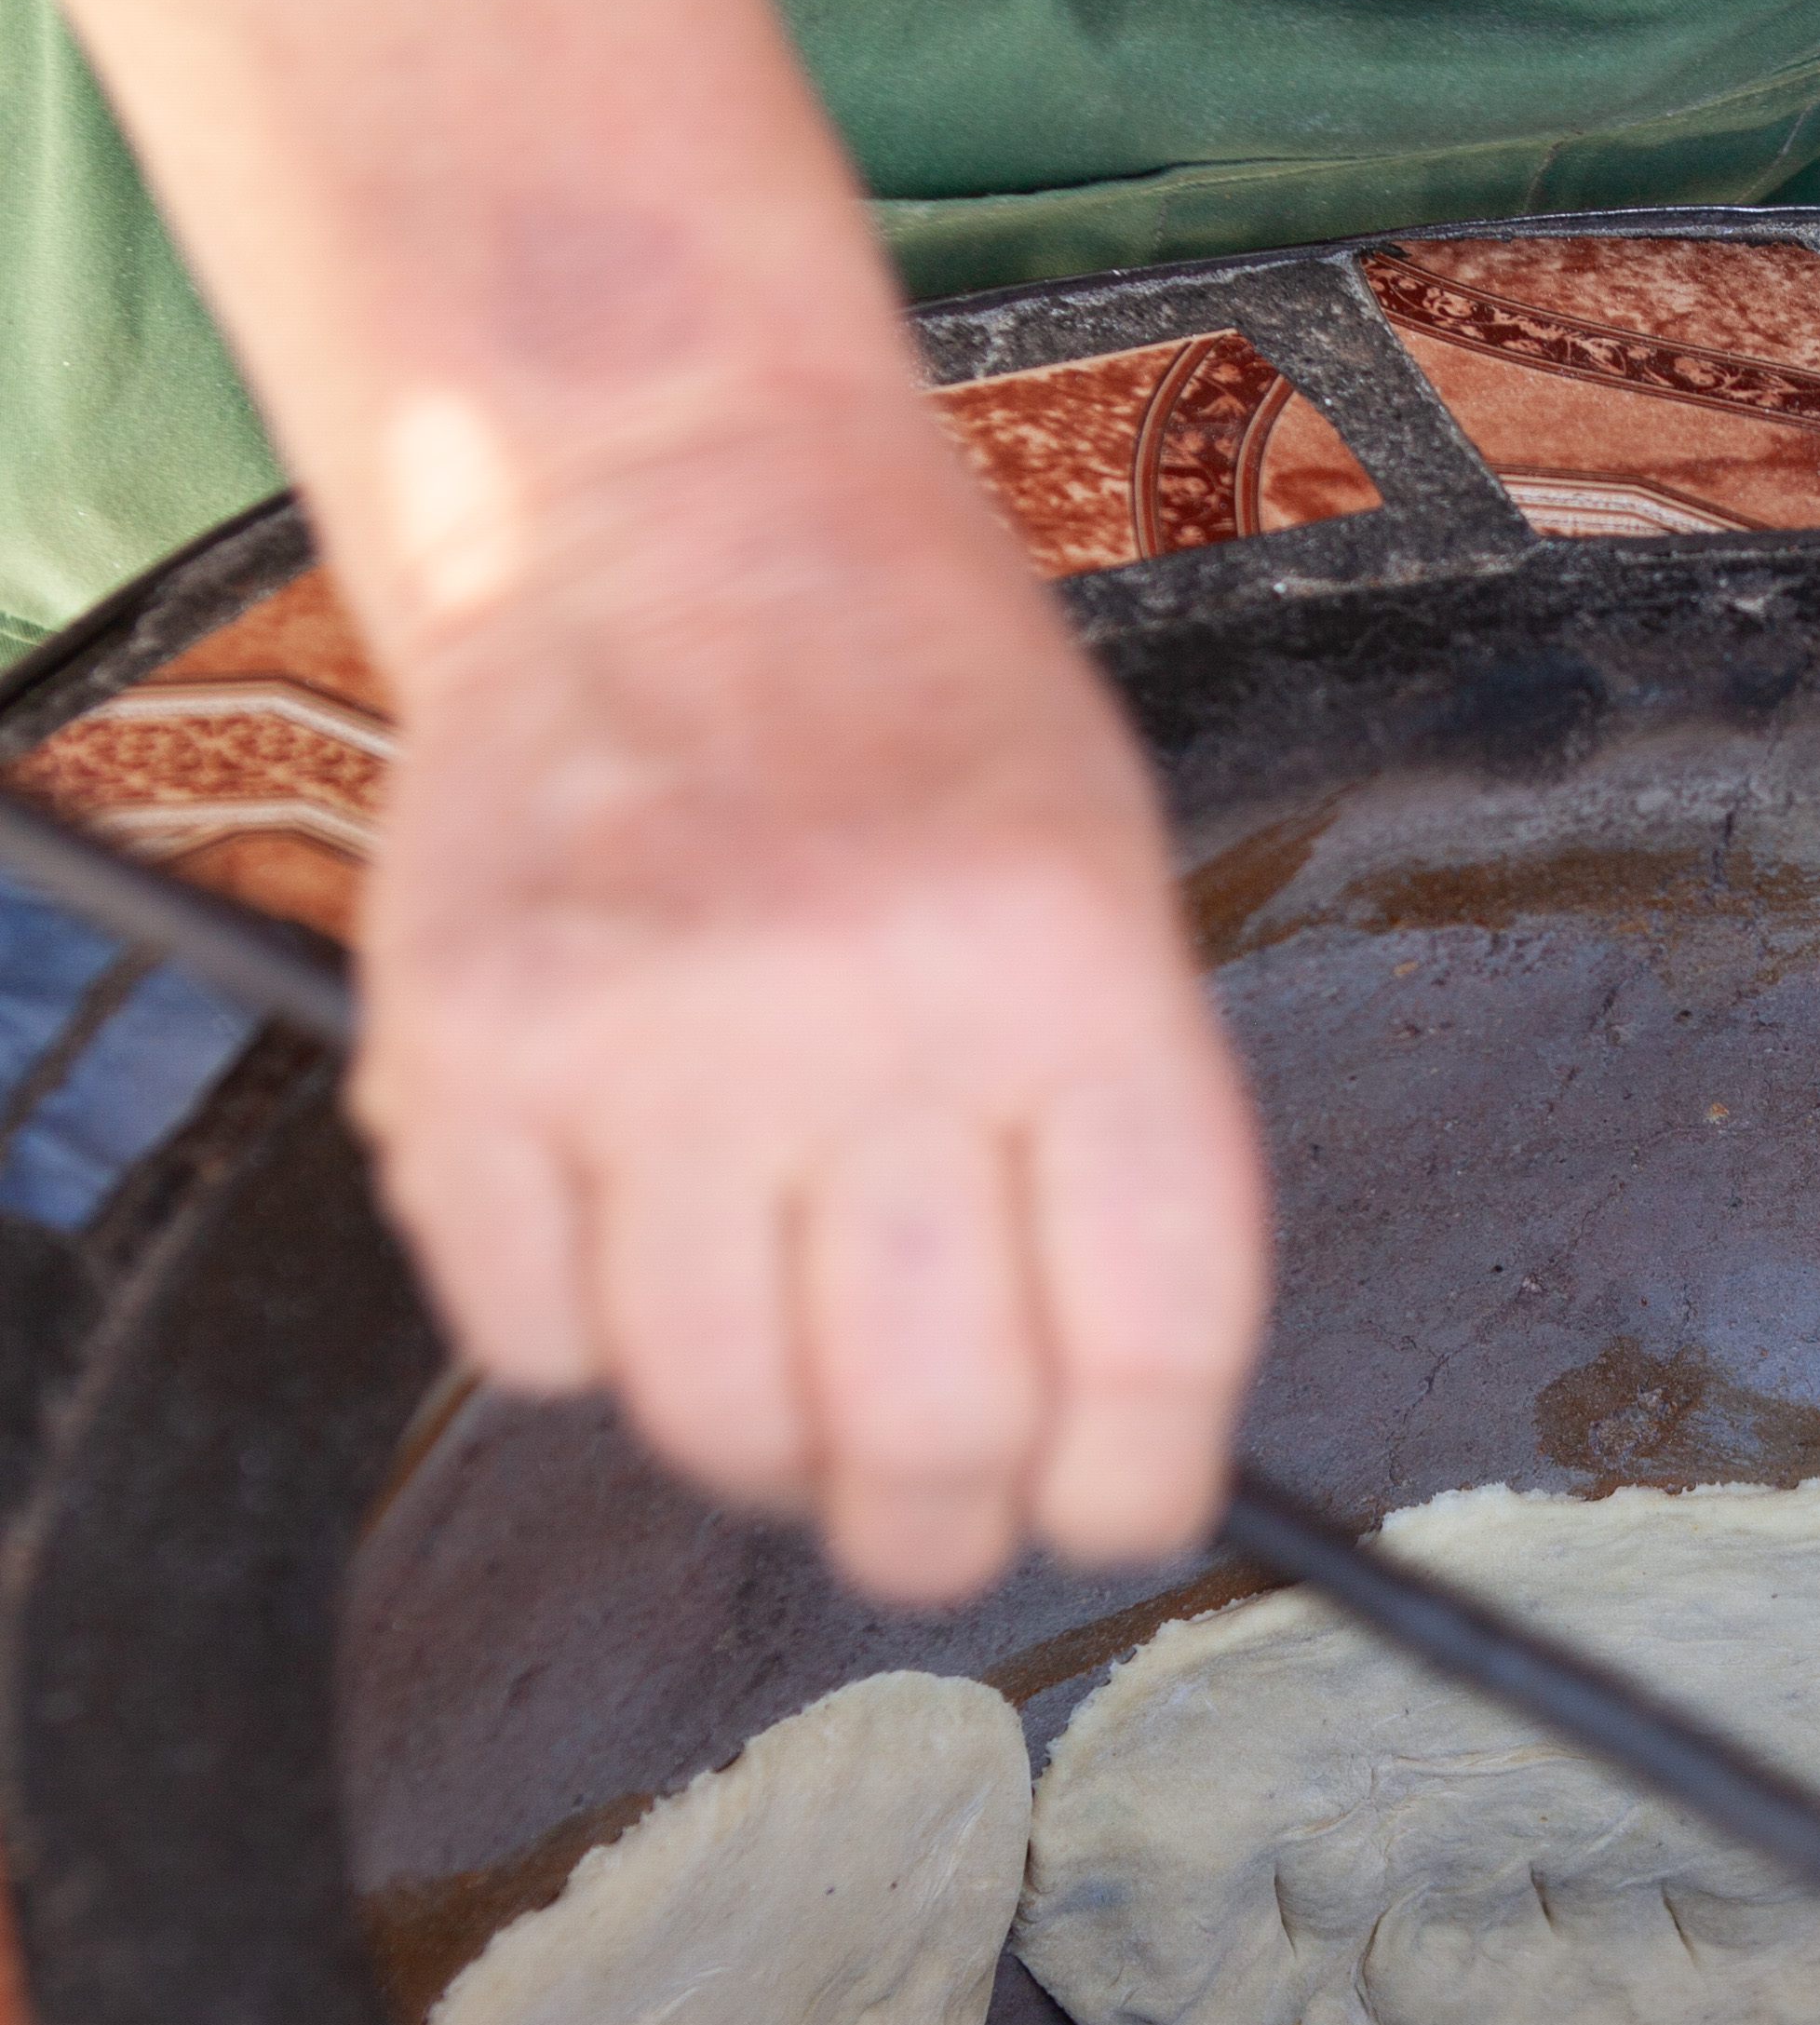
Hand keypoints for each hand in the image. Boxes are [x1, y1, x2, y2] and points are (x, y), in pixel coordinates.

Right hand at [352, 397, 1269, 1603]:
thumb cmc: (916, 723)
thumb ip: (1110, 1161)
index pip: (1149, 1349)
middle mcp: (872, 1011)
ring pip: (721, 1421)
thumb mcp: (1105, 892)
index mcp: (1076, 974)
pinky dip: (580, 1338)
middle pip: (931, 1431)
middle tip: (921, 1511)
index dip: (1131, 1493)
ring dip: (757, 1444)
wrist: (668, 498)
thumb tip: (1088, 1457)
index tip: (1098, 1514)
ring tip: (770, 1348)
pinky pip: (532, 1344)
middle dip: (936, 1526)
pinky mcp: (465, 1048)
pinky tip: (625, 1219)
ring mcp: (653, 1035)